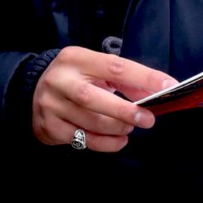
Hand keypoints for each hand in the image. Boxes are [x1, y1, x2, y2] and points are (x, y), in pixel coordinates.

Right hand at [33, 47, 174, 151]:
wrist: (33, 90)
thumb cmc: (75, 79)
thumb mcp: (95, 69)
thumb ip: (124, 81)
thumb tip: (154, 94)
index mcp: (76, 58)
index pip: (114, 66)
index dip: (143, 77)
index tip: (168, 86)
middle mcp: (59, 80)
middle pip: (94, 98)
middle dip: (125, 112)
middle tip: (148, 120)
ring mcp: (51, 105)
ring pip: (90, 123)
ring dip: (118, 129)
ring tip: (129, 128)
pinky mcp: (49, 127)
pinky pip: (83, 140)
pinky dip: (107, 143)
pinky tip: (118, 140)